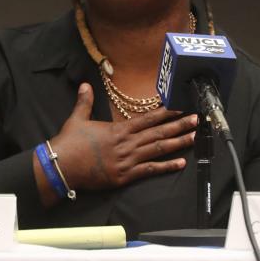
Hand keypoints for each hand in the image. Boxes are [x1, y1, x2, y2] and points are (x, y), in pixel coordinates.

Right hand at [46, 82, 196, 192]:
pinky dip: (167, 166)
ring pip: (158, 150)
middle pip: (158, 133)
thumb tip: (85, 84)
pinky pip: (150, 170)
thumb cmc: (69, 143)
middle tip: (196, 120)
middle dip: (179, 125)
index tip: (179, 107)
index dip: (165, 112)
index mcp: (118, 129)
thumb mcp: (77, 118)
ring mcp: (128, 160)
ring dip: (178, 143)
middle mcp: (127, 143)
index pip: (147, 119)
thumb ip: (85, 102)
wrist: (62, 166)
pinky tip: (181, 162)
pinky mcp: (125, 175)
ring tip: (194, 137)